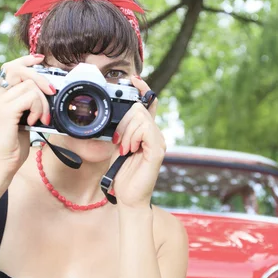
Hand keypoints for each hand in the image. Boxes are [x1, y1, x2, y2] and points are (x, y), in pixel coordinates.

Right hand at [0, 54, 54, 177]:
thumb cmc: (11, 147)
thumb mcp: (21, 120)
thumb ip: (27, 104)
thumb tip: (46, 93)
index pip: (9, 68)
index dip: (25, 60)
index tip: (39, 59)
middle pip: (20, 70)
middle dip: (41, 79)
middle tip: (52, 92)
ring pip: (29, 85)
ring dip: (42, 102)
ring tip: (40, 118)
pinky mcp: (4, 110)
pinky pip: (30, 97)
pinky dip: (38, 108)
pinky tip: (35, 121)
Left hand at [111, 76, 165, 208]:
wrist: (128, 198)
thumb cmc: (123, 175)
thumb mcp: (119, 146)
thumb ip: (122, 130)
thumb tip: (119, 116)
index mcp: (147, 132)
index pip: (149, 104)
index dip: (143, 90)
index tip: (134, 79)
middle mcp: (156, 135)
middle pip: (139, 109)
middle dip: (124, 122)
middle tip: (119, 141)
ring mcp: (159, 142)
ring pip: (141, 118)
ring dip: (126, 132)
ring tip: (124, 149)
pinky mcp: (157, 150)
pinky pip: (145, 130)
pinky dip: (133, 137)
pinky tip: (129, 149)